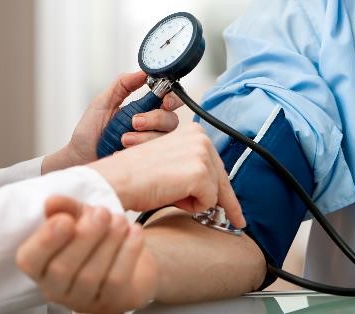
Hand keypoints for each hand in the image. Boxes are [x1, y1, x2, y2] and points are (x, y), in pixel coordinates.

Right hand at [16, 195, 157, 313]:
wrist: (125, 256)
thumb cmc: (94, 236)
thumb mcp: (78, 216)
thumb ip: (65, 207)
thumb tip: (51, 202)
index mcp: (40, 265)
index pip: (30, 260)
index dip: (45, 240)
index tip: (65, 219)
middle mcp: (56, 287)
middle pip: (62, 269)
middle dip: (84, 237)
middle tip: (102, 213)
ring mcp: (83, 299)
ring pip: (91, 275)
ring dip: (108, 242)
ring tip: (120, 219)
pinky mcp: (111, 302)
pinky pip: (116, 280)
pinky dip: (127, 252)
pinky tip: (134, 232)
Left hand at [43, 70, 182, 172]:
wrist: (78, 157)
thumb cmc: (89, 131)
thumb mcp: (102, 102)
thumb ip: (122, 84)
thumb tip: (143, 72)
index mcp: (144, 109)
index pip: (169, 100)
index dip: (172, 99)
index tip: (164, 101)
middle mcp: (151, 127)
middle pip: (171, 120)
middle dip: (156, 119)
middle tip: (135, 122)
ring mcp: (148, 145)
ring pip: (163, 139)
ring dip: (144, 138)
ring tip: (123, 140)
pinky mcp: (145, 161)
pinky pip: (154, 157)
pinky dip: (138, 152)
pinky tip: (121, 152)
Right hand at [89, 123, 246, 228]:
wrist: (116, 180)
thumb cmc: (136, 176)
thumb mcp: (171, 165)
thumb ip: (193, 171)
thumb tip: (215, 195)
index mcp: (194, 132)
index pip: (217, 166)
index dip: (225, 191)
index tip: (236, 210)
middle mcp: (201, 138)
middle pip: (223, 179)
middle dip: (225, 203)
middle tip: (237, 222)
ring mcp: (201, 154)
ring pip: (216, 193)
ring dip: (195, 202)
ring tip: (170, 194)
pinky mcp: (200, 172)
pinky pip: (209, 202)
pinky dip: (193, 207)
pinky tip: (172, 197)